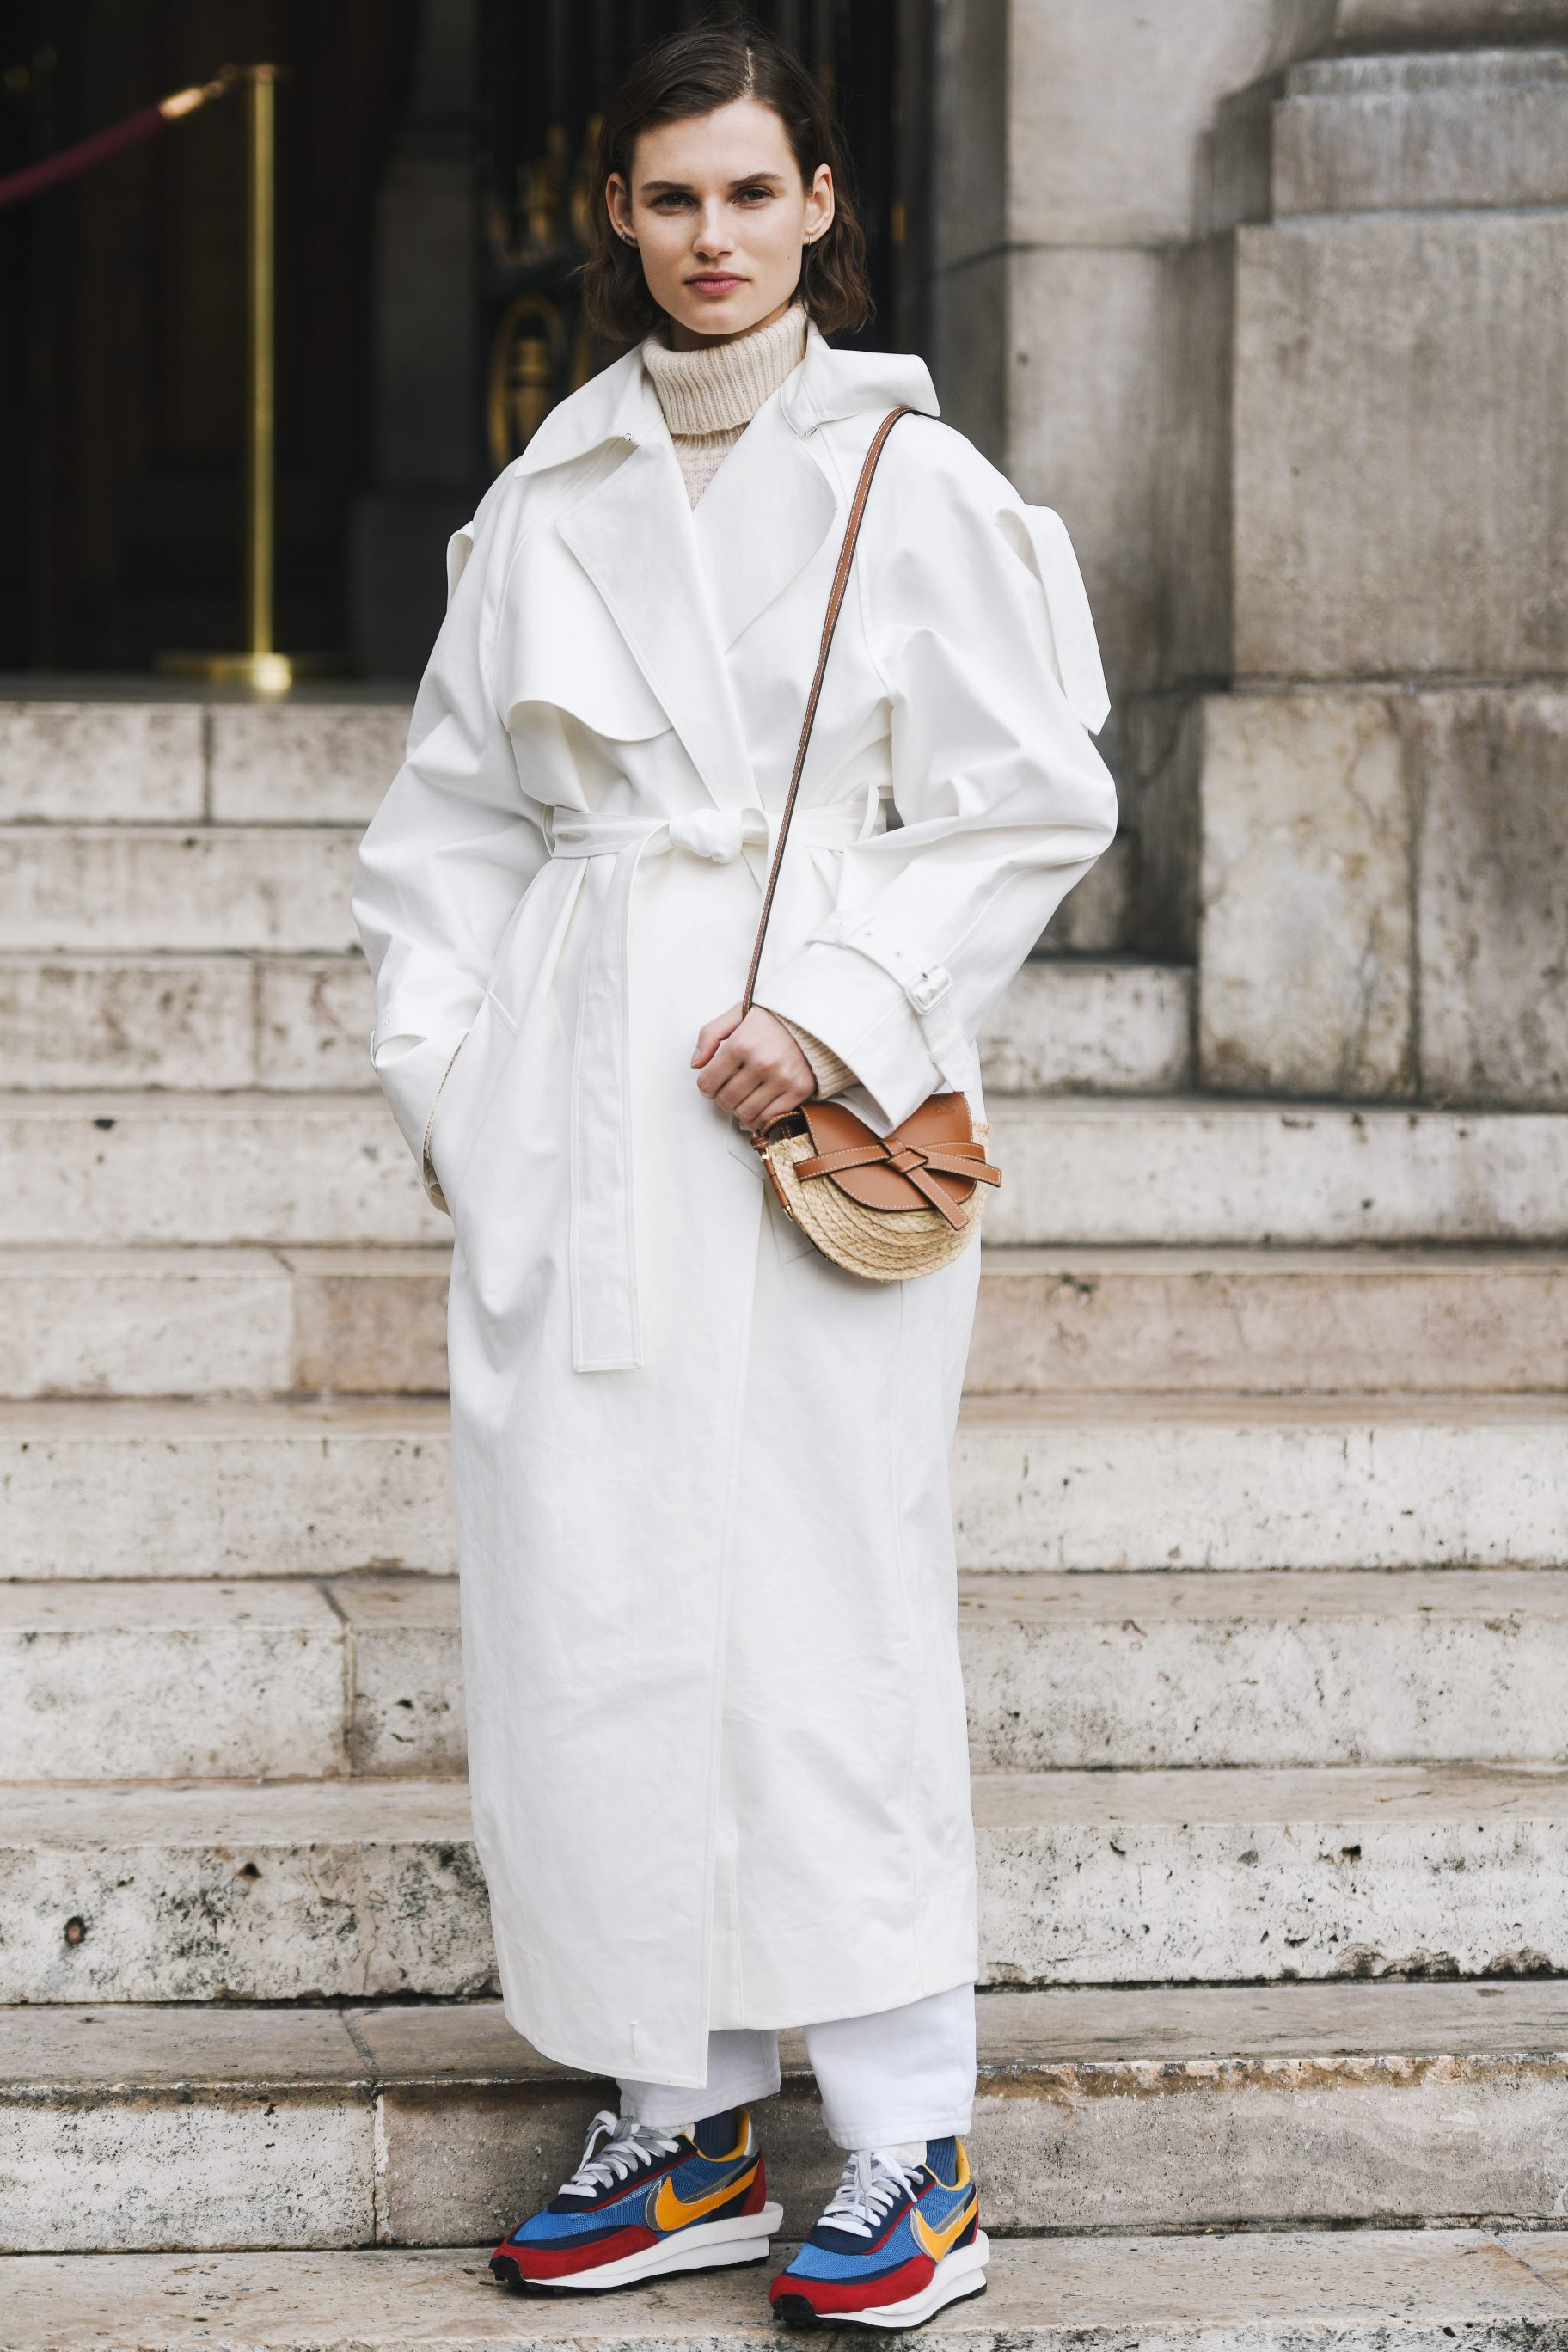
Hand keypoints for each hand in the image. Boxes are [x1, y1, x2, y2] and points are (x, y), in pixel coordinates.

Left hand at [692, 1003, 815, 1132]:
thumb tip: (695, 1064)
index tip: (711, 1084)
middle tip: (728, 1090)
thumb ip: (710, 1035)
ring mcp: (782, 1078)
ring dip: (739, 1110)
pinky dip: (759, 1120)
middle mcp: (761, 1063)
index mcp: (741, 1043)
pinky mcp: (799, 1089)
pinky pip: (771, 1118)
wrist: (814, 1016)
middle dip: (722, 1099)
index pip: (708, 1082)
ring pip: (746, 1113)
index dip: (705, 1087)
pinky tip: (755, 1111)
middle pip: (726, 1100)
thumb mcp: (736, 1013)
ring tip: (742, 1099)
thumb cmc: (772, 1016)